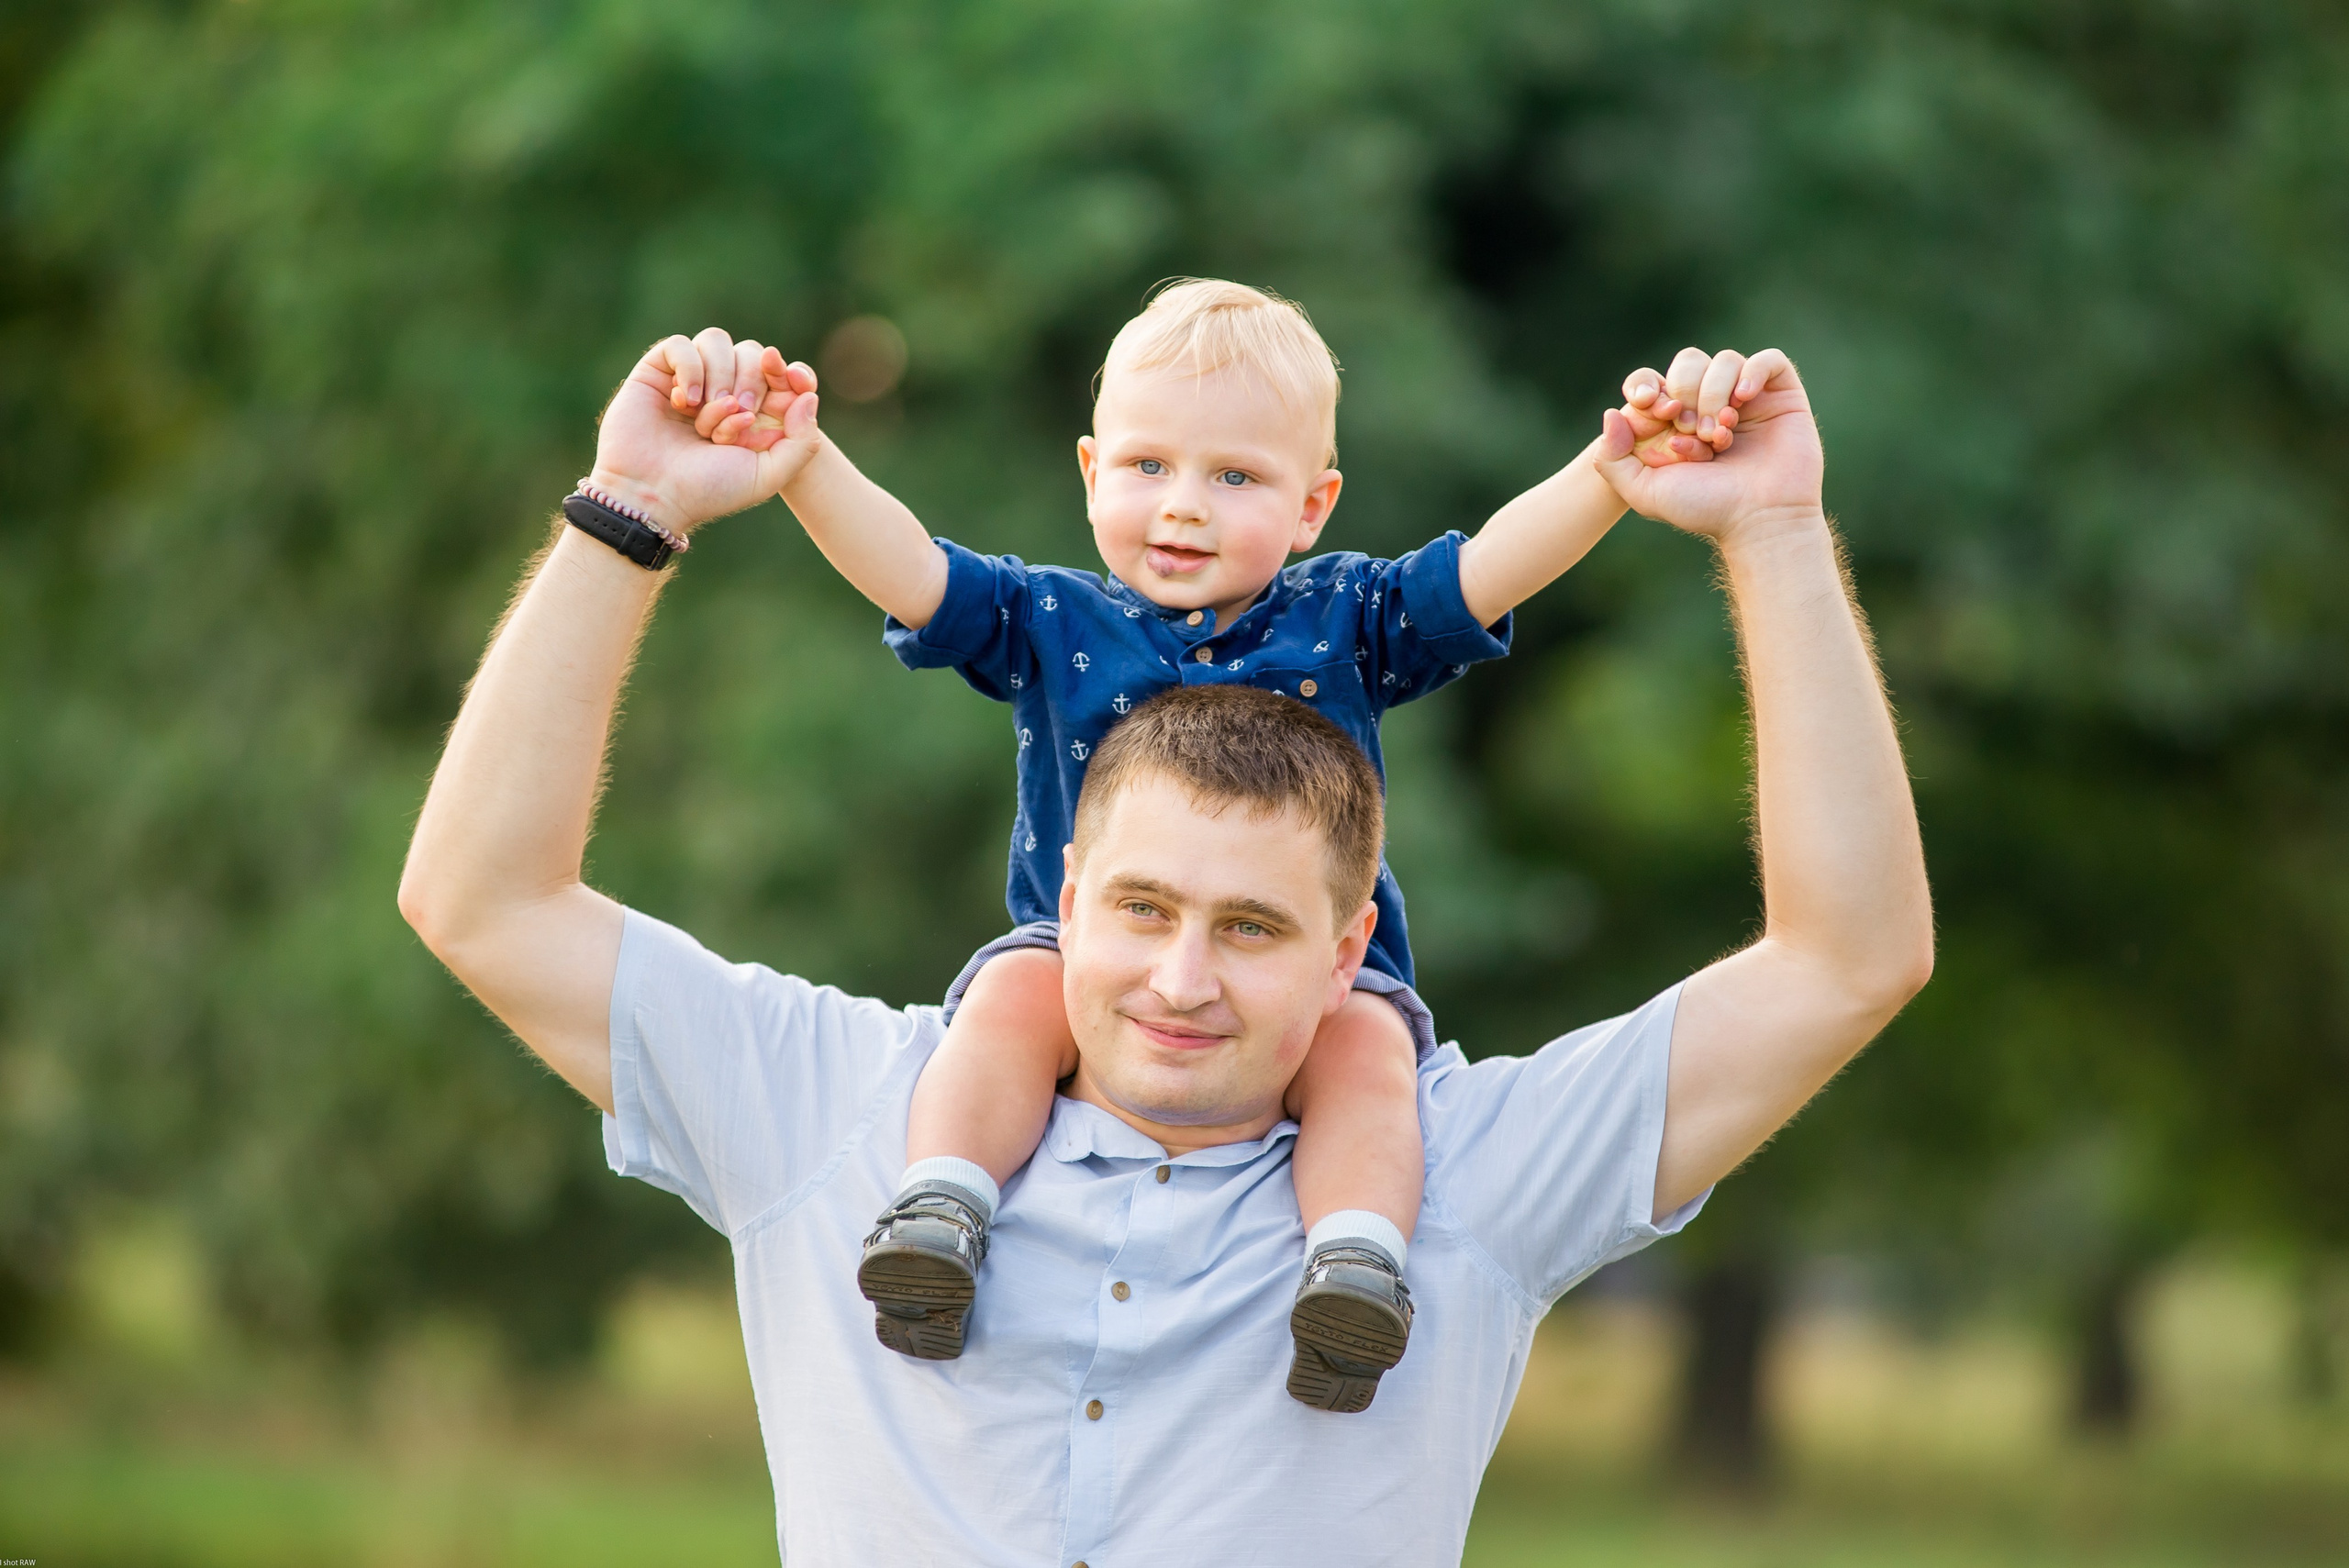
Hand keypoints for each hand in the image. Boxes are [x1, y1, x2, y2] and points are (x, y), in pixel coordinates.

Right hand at [587, 328, 821, 534]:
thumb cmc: (709, 490)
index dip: (792, 373)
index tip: (796, 382)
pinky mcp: (658, 372)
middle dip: (752, 382)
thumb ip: (802, 442)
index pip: (781, 373)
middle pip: (751, 353)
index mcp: (754, 412)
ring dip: (719, 376)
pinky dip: (690, 369)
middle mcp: (723, 390)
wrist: (652, 496)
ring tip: (705, 415)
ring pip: (717, 342)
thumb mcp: (768, 475)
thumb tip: (810, 395)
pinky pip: (681, 345)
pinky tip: (685, 403)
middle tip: (741, 414)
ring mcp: (690, 379)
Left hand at [1596, 348, 1823, 543]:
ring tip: (1719, 434)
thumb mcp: (1644, 491)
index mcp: (1675, 420)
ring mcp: (1747, 399)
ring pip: (1724, 361)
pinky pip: (1768, 359)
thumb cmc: (1704, 508)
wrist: (1758, 520)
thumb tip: (1611, 413)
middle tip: (1692, 431)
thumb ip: (1612, 459)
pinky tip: (1743, 401)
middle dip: (1685, 393)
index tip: (1657, 412)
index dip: (1648, 388)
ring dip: (1715, 394)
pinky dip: (1753, 372)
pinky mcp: (1782, 396)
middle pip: (1688, 363)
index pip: (1653, 380)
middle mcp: (1710, 404)